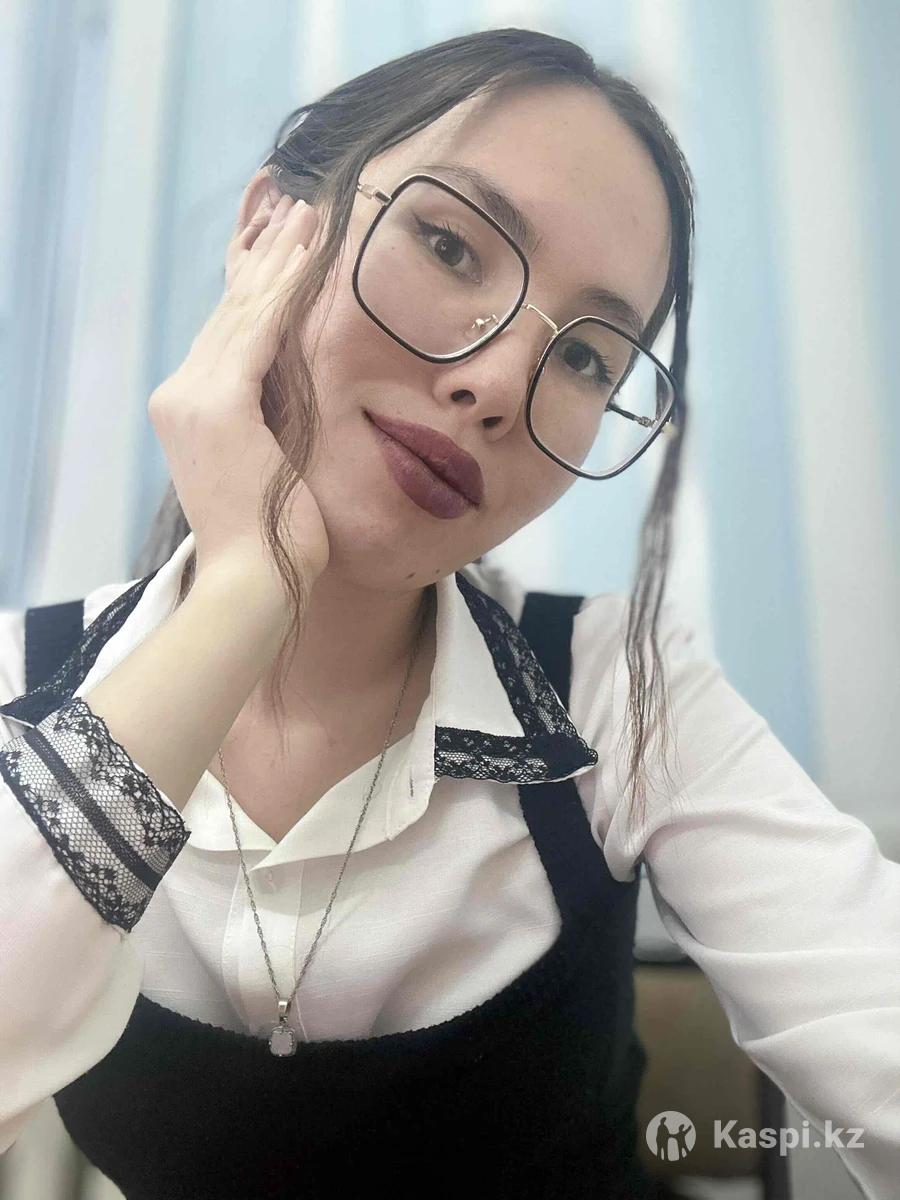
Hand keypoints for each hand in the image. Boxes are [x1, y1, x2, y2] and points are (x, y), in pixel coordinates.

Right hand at [148, 193, 329, 588]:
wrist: (253, 580)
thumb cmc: (271, 537)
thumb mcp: (267, 462)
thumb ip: (268, 418)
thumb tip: (293, 388)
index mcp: (190, 410)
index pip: (226, 334)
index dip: (253, 286)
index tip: (280, 248)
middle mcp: (181, 395)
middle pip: (230, 313)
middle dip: (267, 259)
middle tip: (299, 212)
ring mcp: (193, 398)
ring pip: (245, 314)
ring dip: (280, 261)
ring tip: (309, 218)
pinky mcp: (219, 405)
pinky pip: (260, 333)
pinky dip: (284, 292)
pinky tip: (307, 256)